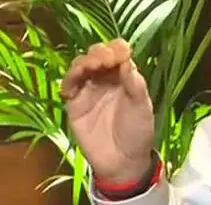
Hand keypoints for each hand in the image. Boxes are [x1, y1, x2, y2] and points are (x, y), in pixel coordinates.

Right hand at [61, 39, 154, 182]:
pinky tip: (75, 78)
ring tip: (92, 65)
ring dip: (84, 62)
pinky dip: (69, 79)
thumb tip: (127, 60)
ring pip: (81, 67)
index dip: (118, 49)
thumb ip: (135, 84)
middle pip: (97, 55)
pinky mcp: (74, 104)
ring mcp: (89, 90)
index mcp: (125, 75)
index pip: (118, 53)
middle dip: (100, 53)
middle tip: (106, 59)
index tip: (122, 51)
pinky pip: (68, 86)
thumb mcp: (142, 107)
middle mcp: (105, 79)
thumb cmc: (138, 131)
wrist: (123, 161)